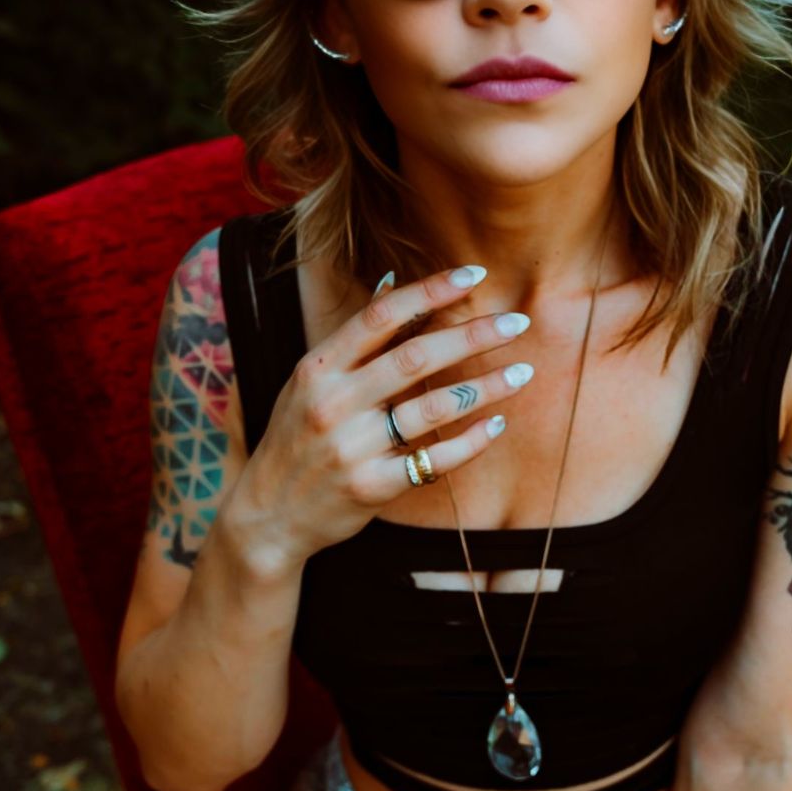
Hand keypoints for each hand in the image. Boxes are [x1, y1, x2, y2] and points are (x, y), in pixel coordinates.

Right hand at [229, 261, 536, 573]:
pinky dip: (471, 441)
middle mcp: (333, 403)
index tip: (474, 275)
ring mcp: (351, 447)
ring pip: (431, 408)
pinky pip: (433, 459)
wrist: (269, 515)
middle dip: (473, 336)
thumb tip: (392, 280)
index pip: (381, 316)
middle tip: (518, 322)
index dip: (430, 291)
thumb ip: (354, 336)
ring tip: (522, 372)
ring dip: (484, 387)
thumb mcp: (311, 380)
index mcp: (319, 367)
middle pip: (414, 357)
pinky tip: (497, 423)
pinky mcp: (371, 487)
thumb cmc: (297, 437)